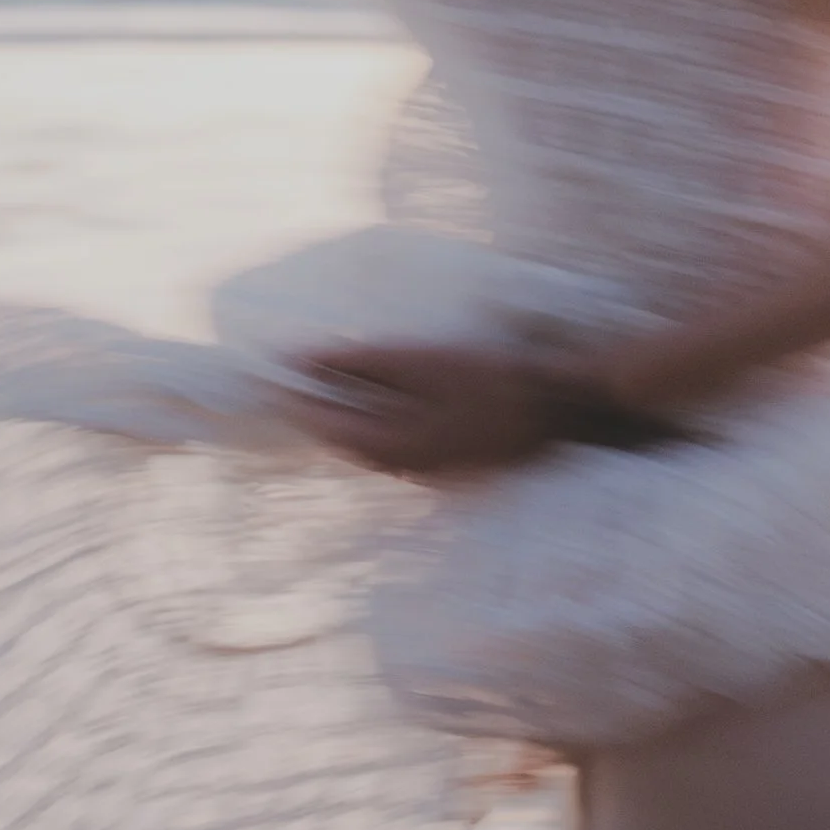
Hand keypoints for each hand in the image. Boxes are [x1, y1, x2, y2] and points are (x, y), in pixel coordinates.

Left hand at [280, 342, 552, 477]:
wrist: (559, 408)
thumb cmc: (492, 378)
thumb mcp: (423, 360)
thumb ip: (361, 361)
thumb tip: (304, 359)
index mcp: (391, 446)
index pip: (323, 425)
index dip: (293, 396)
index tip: (270, 369)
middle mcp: (403, 469)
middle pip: (342, 440)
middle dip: (315, 407)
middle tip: (291, 374)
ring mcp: (427, 471)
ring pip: (368, 445)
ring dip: (345, 415)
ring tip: (327, 380)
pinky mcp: (446, 464)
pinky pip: (395, 445)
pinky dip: (376, 420)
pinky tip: (379, 397)